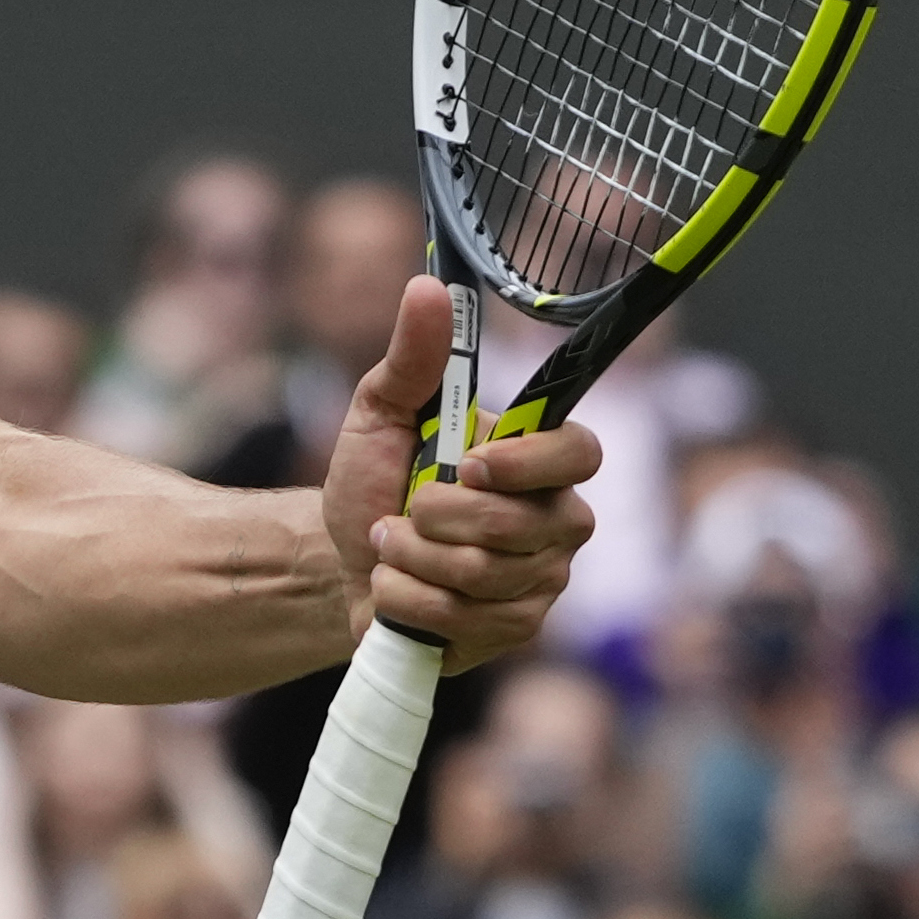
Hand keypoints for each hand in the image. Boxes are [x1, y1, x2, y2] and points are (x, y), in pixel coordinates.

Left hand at [321, 277, 597, 666]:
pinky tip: (395, 587)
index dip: (527, 464)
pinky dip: (404, 598)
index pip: (581, 454)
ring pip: (483, 574)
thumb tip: (427, 288)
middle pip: (517, 525)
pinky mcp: (512, 630)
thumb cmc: (373, 480)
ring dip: (409, 557)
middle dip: (434, 518)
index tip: (469, 463)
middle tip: (402, 510)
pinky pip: (460, 618)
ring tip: (390, 545)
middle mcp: (556, 521)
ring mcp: (540, 581)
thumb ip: (411, 357)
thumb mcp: (379, 412)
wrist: (338, 561)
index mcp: (539, 462)